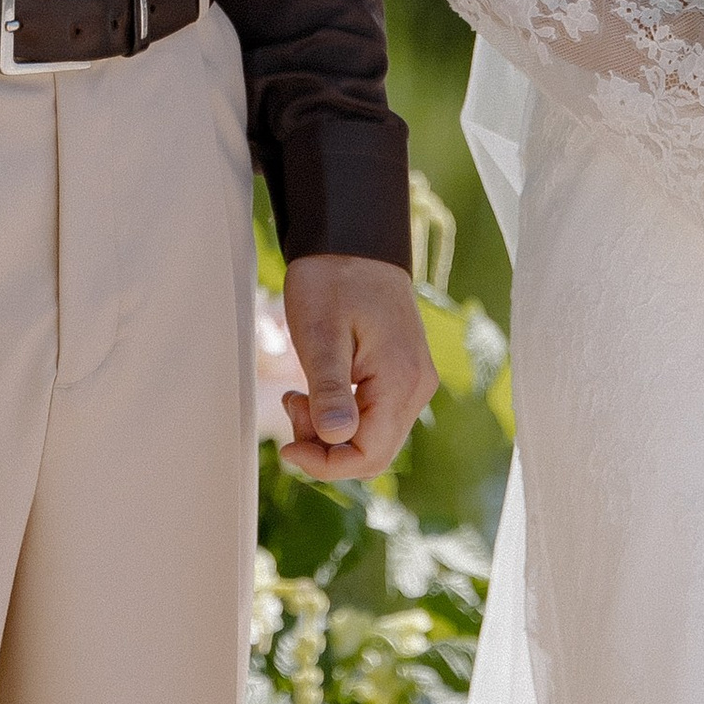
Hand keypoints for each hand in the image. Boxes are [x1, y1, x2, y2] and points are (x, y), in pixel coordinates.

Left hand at [277, 255, 440, 481]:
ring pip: (373, 437)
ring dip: (331, 433)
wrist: (353, 239)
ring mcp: (413, 380)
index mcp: (401, 380)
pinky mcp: (402, 374)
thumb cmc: (332, 280)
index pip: (369, 455)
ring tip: (298, 396)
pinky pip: (375, 416)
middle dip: (326, 450)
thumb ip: (329, 389)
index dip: (326, 465)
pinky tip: (316, 393)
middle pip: (374, 453)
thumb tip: (337, 438)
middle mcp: (417, 386)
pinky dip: (342, 417)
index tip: (287, 447)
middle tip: (291, 409)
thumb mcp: (320, 334)